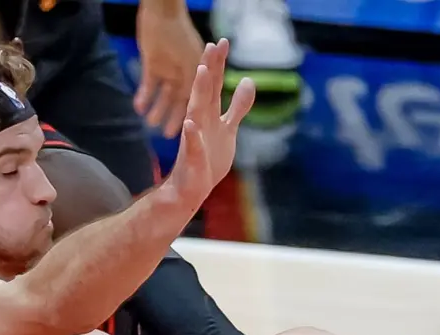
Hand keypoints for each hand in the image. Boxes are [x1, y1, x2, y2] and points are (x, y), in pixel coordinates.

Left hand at [134, 0, 203, 137]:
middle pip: (177, 100)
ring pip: (161, 94)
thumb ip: (191, 87)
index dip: (189, 116)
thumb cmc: (178, 36)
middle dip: (172, 117)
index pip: (194, 100)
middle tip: (166, 136)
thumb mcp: (189, 64)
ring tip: (150, 123)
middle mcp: (182, 73)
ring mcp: (166, 69)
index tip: (186, 134)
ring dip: (156, 108)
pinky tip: (138, 108)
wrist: (161, 12)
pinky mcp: (151, 64)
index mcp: (195, 74)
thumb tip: (192, 111)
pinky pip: (147, 84)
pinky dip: (143, 96)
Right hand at [163, 39, 254, 209]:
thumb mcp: (228, 129)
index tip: (223, 40)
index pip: (214, 85)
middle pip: (205, 90)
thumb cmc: (208, 159)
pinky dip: (191, 135)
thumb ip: (238, 106)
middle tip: (211, 44)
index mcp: (210, 115)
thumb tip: (249, 81)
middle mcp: (200, 122)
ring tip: (201, 71)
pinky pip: (191, 146)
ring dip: (198, 91)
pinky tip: (190, 124)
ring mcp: (195, 139)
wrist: (190, 189)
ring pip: (196, 111)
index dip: (219, 64)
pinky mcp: (192, 159)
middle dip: (208, 68)